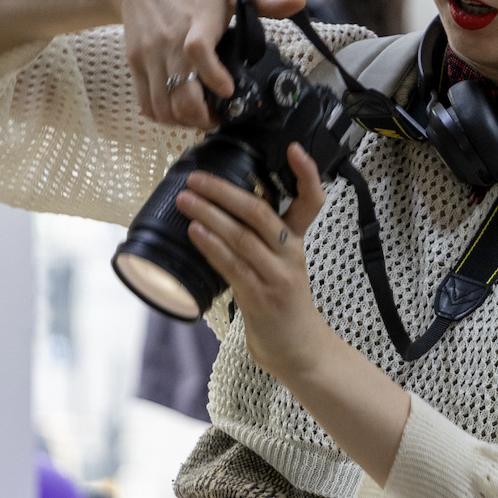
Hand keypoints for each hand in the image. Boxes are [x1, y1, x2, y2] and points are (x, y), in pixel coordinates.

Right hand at [112, 0, 305, 127]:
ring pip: (162, 104)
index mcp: (196, 21)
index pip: (198, 50)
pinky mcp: (135, 64)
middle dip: (202, 114)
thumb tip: (300, 1)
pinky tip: (180, 113)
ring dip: (183, 120)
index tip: (229, 90)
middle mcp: (169, 41)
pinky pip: (145, 103)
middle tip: (221, 117)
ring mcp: (149, 55)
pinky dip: (163, 116)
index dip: (214, 76)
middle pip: (178, 91)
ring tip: (203, 118)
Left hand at [177, 142, 331, 378]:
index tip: (294, 148)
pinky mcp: (260, 298)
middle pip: (261, 213)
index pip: (312, 200)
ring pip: (242, 237)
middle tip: (197, 177)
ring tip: (185, 200)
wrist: (299, 349)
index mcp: (297, 240)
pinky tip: (195, 233)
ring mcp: (276, 276)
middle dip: (226, 191)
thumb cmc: (284, 303)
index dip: (307, 173)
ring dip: (210, 215)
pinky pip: (233, 266)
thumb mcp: (280, 263)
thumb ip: (259, 237)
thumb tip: (222, 208)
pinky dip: (213, 247)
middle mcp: (290, 254)